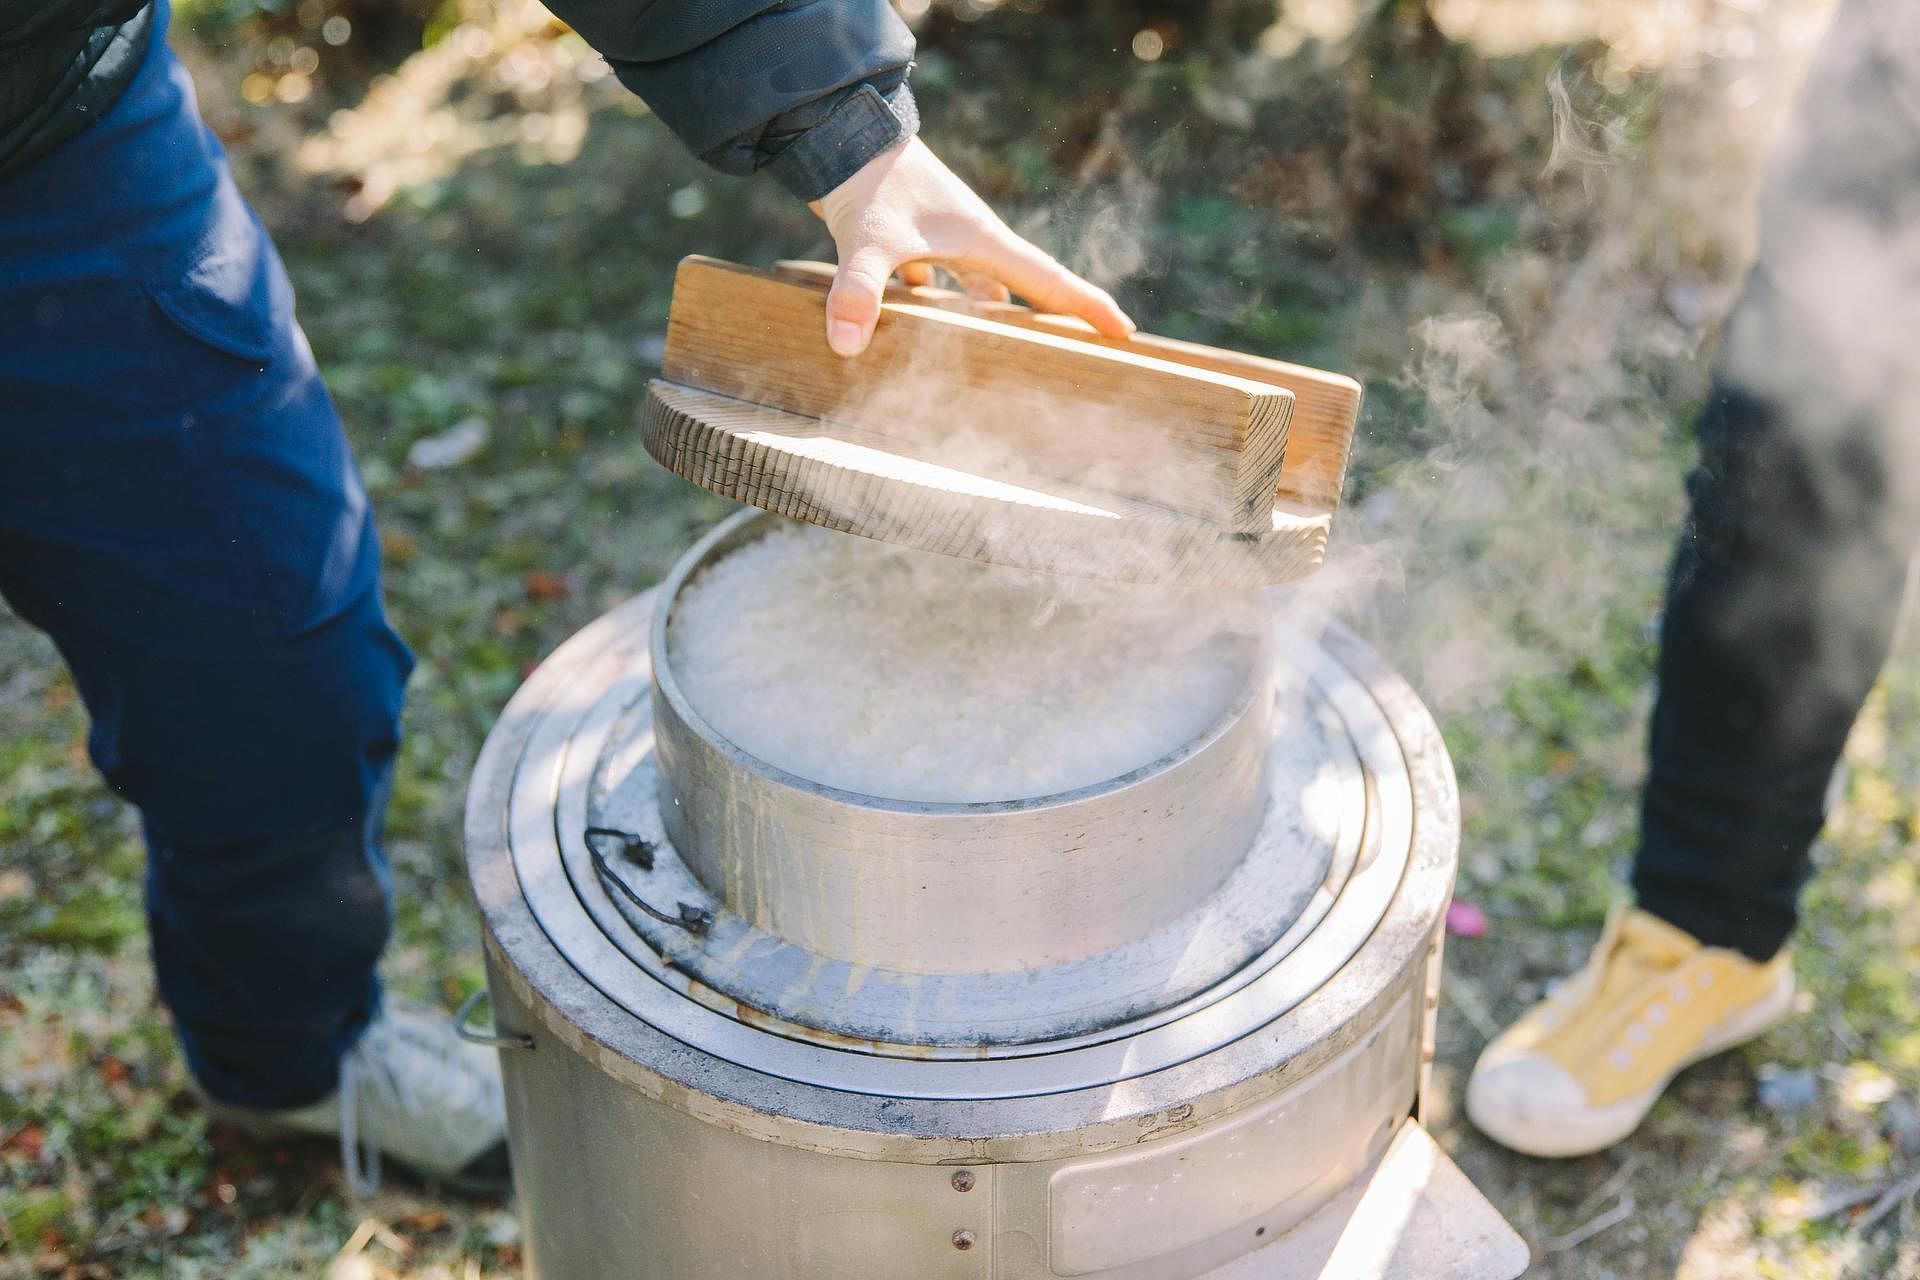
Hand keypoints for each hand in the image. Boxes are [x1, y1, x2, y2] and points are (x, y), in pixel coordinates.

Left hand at [809, 136, 1135, 355]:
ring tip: (1001, 357)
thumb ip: (860, 293)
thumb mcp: (867, 239)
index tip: (1124, 331)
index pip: (1047, 280)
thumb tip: (846, 346)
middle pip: (1021, 289)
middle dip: (1048, 320)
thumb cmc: (867, 178)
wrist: (837, 130)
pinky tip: (916, 335)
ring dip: (986, 319)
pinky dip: (931, 310)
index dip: (1085, 306)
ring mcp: (938, 238)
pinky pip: (931, 284)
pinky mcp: (906, 239)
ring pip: (976, 290)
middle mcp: (968, 240)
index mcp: (981, 239)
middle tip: (1075, 352)